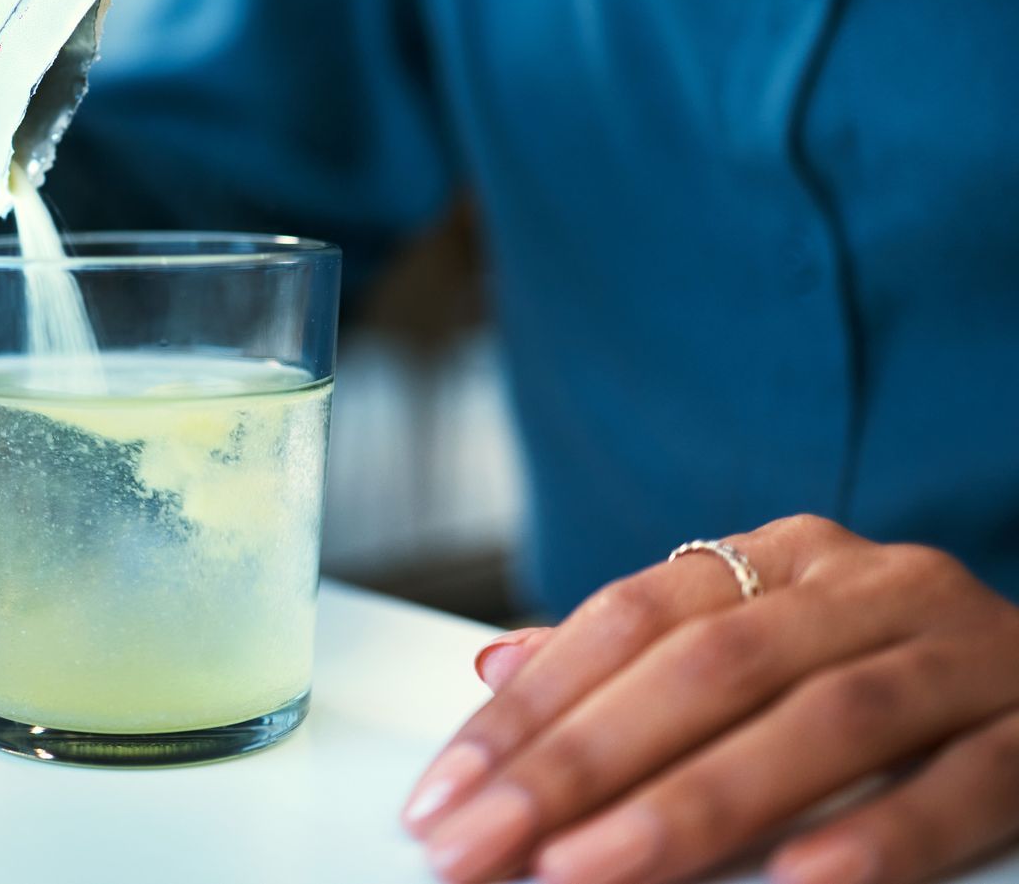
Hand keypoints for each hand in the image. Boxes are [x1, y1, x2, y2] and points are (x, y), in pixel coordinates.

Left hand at [401, 515, 1018, 883]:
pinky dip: (877, 834)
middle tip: (481, 844)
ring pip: (820, 722)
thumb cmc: (891, 668)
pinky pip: (961, 784)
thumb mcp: (766, 640)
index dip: (531, 706)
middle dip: (576, 764)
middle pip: (702, 668)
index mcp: (786, 558)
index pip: (629, 618)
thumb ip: (639, 657)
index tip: (447, 791)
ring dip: (693, 804)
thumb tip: (497, 667)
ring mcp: (963, 655)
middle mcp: (869, 587)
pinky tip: (797, 881)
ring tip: (586, 870)